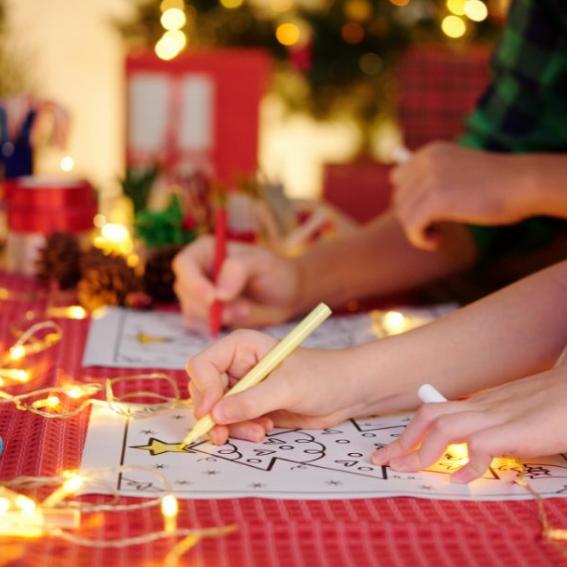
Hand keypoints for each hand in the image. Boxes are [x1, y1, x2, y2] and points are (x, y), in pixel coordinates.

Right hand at [173, 236, 300, 329]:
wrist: (285, 295)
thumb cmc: (274, 272)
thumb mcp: (261, 263)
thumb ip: (238, 270)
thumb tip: (219, 293)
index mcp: (206, 250)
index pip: (185, 264)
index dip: (194, 282)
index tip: (213, 299)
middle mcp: (197, 271)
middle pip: (184, 290)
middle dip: (209, 305)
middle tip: (242, 310)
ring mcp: (199, 294)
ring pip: (191, 310)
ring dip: (217, 316)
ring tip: (246, 311)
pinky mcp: (204, 315)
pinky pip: (198, 325)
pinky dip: (216, 325)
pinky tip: (237, 318)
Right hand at [187, 330, 372, 444]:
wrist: (347, 392)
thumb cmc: (322, 377)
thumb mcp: (288, 387)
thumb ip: (252, 400)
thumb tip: (216, 414)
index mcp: (241, 346)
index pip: (202, 365)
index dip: (203, 388)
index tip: (212, 412)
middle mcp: (236, 364)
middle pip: (203, 391)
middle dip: (214, 414)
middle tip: (226, 433)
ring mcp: (242, 386)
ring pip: (215, 411)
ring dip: (230, 427)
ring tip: (259, 432)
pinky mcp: (250, 406)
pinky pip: (231, 422)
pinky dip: (241, 430)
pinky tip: (264, 429)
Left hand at [371, 366, 566, 482]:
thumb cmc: (552, 407)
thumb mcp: (514, 415)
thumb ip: (492, 428)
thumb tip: (473, 449)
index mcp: (480, 405)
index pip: (433, 412)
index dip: (408, 433)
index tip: (391, 452)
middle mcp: (482, 407)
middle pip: (429, 416)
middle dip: (403, 440)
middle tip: (385, 461)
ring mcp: (497, 417)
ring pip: (444, 426)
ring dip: (423, 450)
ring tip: (409, 470)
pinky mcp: (516, 431)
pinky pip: (480, 446)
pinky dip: (466, 465)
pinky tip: (459, 480)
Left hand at [391, 142, 534, 250]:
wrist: (523, 183)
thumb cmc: (498, 183)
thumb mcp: (459, 173)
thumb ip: (433, 181)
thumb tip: (404, 208)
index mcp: (430, 152)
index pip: (398, 179)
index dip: (410, 200)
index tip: (430, 212)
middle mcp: (425, 162)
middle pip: (399, 200)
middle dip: (414, 218)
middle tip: (435, 227)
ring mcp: (429, 180)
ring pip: (404, 215)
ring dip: (418, 231)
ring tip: (438, 235)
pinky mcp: (435, 200)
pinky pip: (412, 228)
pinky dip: (420, 239)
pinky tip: (437, 241)